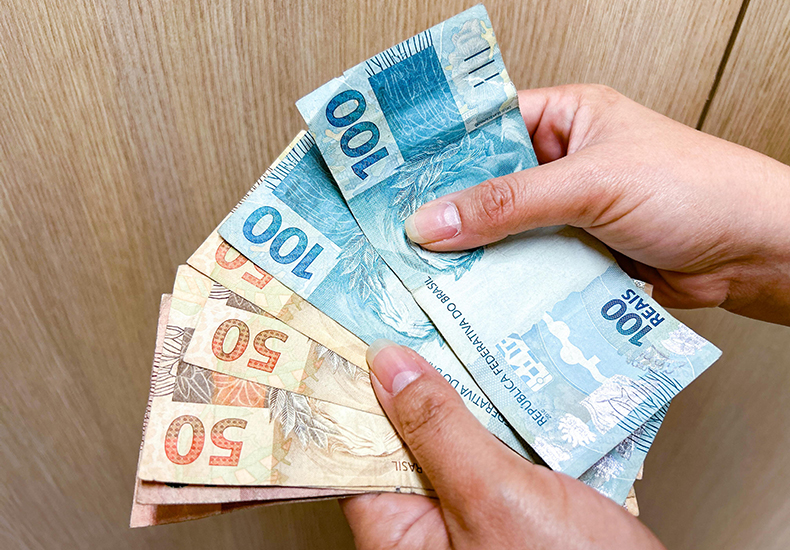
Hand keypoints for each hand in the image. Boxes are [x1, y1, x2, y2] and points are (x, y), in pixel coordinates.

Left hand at [341, 340, 665, 549]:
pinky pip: (489, 442)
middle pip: (403, 432)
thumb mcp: (495, 497)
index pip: (355, 447)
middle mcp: (427, 521)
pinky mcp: (509, 498)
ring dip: (460, 389)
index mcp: (399, 532)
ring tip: (459, 327)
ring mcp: (470, 508)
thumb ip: (439, 430)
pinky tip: (505, 372)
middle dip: (413, 378)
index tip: (359, 330)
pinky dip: (497, 409)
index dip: (354, 388)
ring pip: (450, 431)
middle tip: (415, 313)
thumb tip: (390, 366)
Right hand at [403, 85, 789, 324]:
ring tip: (421, 275)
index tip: (389, 180)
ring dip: (475, 256)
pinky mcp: (575, 259)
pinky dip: (504, 285)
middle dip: (448, 214)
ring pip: (503, 234)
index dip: (437, 153)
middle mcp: (560, 164)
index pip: (483, 128)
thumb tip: (433, 222)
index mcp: (563, 119)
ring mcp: (566, 215)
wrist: (756, 253)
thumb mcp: (592, 183)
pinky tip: (471, 301)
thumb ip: (509, 203)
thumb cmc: (694, 189)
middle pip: (486, 187)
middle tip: (395, 238)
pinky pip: (526, 269)